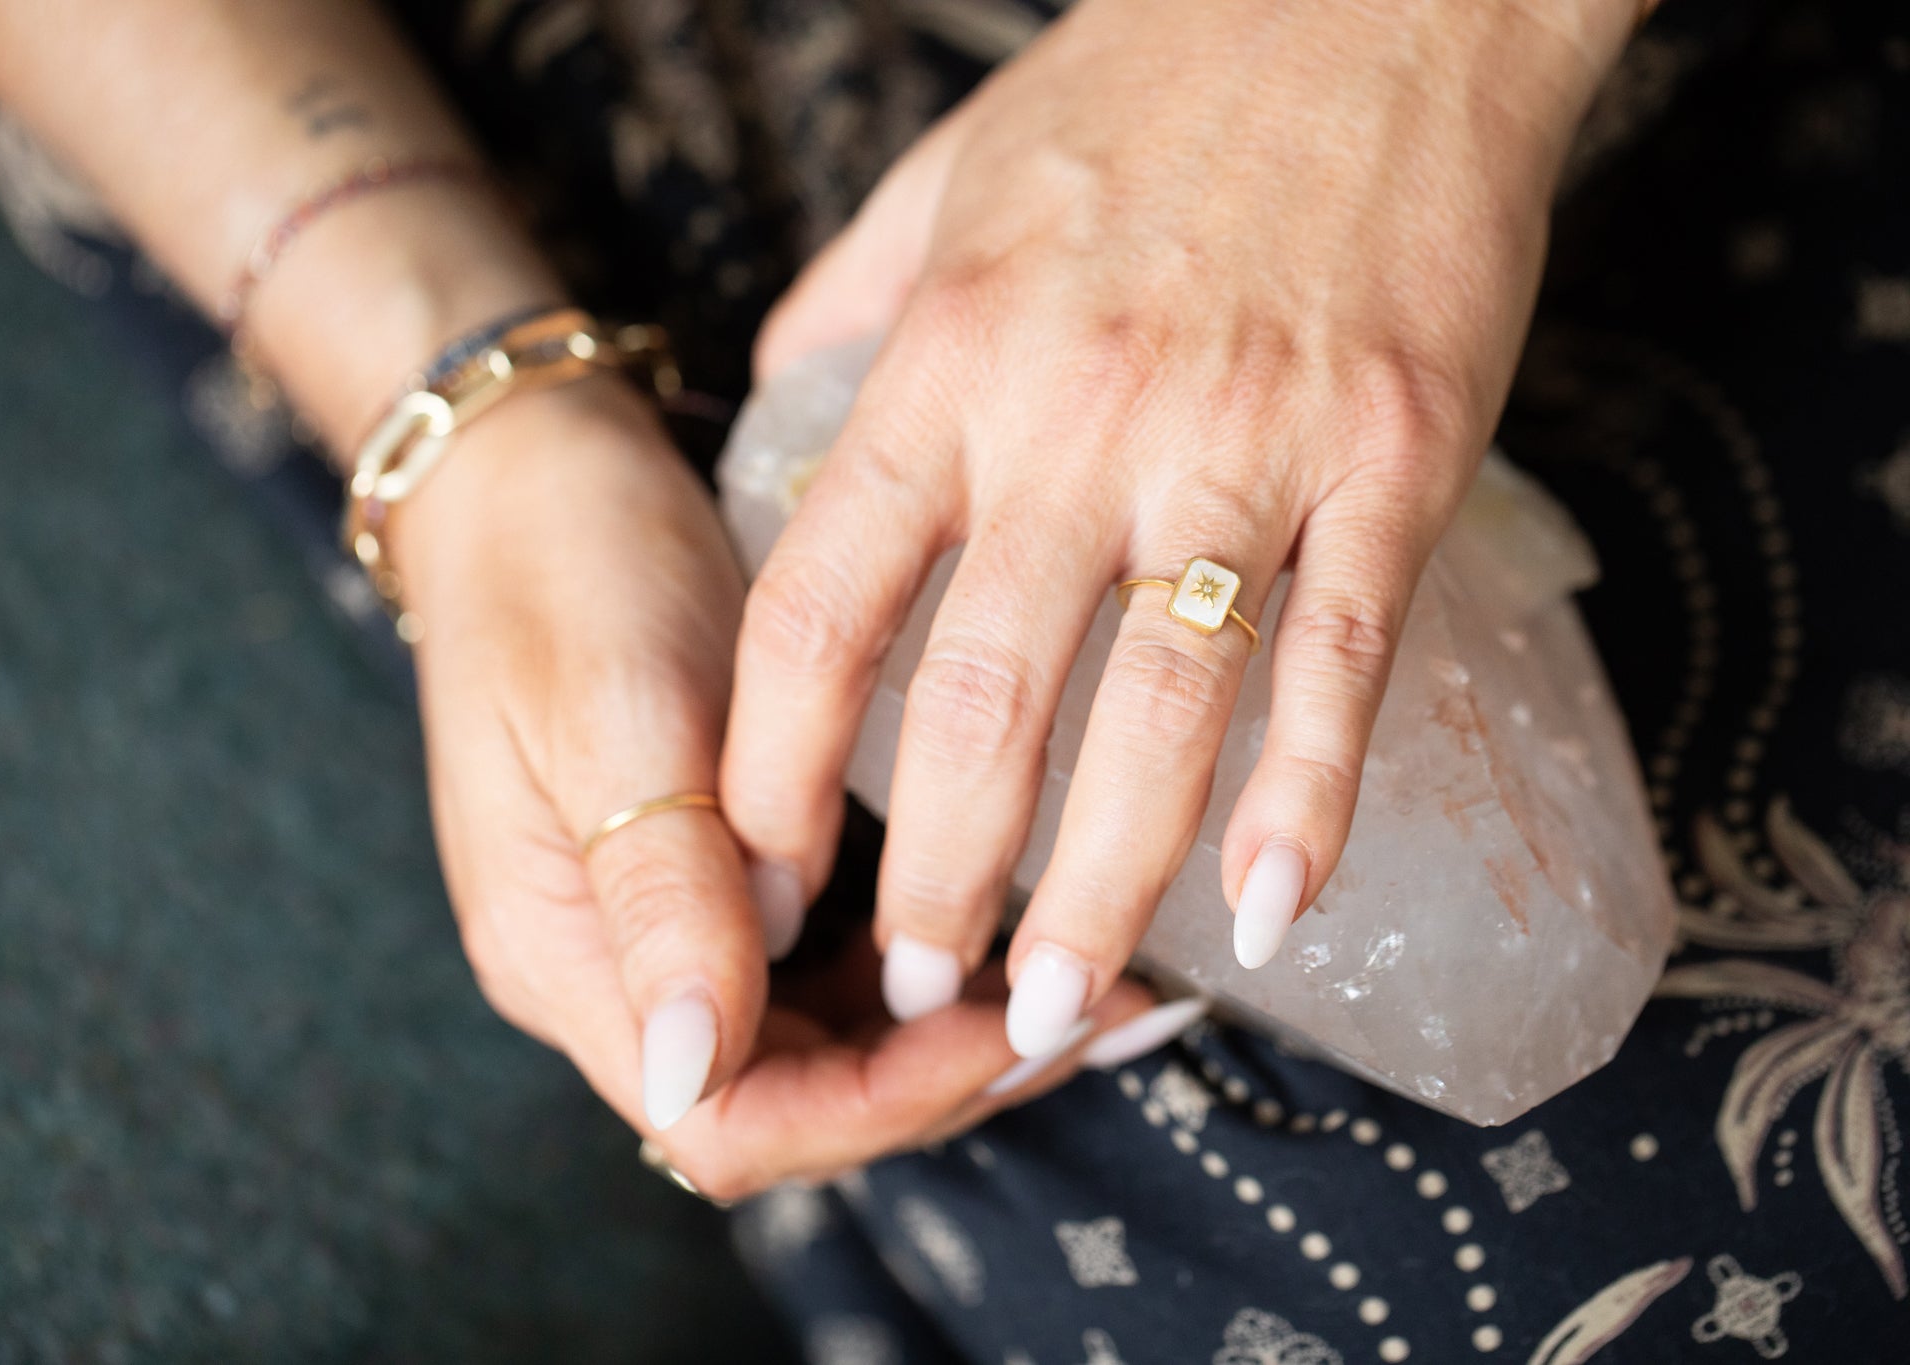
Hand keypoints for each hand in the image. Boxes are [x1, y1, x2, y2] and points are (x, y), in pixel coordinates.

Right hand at [391, 378, 1153, 1198]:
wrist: (532, 472)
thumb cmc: (563, 569)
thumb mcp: (614, 716)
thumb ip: (659, 893)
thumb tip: (696, 1068)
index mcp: (564, 954)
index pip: (725, 1120)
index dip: (879, 1102)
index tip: (1012, 1021)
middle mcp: (620, 971)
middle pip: (794, 1102)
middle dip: (948, 1072)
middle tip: (1095, 1007)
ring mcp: (673, 930)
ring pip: (829, 1045)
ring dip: (955, 1027)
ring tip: (1088, 973)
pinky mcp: (723, 878)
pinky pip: (834, 966)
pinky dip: (928, 962)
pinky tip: (1017, 917)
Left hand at [723, 0, 1637, 1053]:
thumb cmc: (1148, 84)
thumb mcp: (950, 185)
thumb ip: (848, 307)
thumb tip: (770, 403)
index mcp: (949, 364)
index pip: (824, 603)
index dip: (776, 762)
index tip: (761, 871)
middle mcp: (1077, 420)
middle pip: (980, 696)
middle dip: (936, 871)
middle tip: (913, 985)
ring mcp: (1240, 442)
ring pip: (1155, 708)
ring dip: (1103, 881)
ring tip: (1056, 1002)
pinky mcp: (1389, 456)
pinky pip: (1342, 655)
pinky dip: (1309, 794)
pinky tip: (1272, 907)